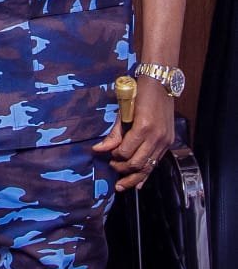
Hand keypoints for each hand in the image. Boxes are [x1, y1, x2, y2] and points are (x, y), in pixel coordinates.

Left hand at [93, 77, 174, 191]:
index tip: (109, 154)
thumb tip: (99, 149)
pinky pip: (156, 162)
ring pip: (148, 166)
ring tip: (122, 185)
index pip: (126, 151)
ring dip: (134, 177)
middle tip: (112, 167)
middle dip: (122, 168)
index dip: (115, 156)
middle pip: (137, 163)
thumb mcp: (123, 111)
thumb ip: (114, 133)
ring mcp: (164, 140)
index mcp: (143, 127)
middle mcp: (156, 136)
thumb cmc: (139, 93)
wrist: (161, 83)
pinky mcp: (168, 142)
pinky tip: (138, 184)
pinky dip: (147, 173)